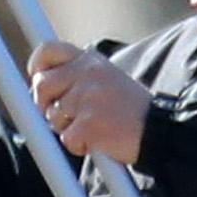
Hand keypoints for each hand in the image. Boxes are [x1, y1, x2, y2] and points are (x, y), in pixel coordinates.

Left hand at [27, 40, 149, 168]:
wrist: (160, 129)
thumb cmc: (130, 109)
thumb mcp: (107, 78)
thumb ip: (76, 75)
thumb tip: (39, 84)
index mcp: (90, 61)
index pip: (48, 50)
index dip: (36, 66)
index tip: (37, 79)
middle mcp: (88, 74)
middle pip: (41, 85)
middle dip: (44, 105)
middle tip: (61, 116)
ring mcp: (88, 98)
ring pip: (52, 116)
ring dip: (66, 128)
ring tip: (91, 127)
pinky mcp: (89, 124)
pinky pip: (66, 139)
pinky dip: (78, 146)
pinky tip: (98, 141)